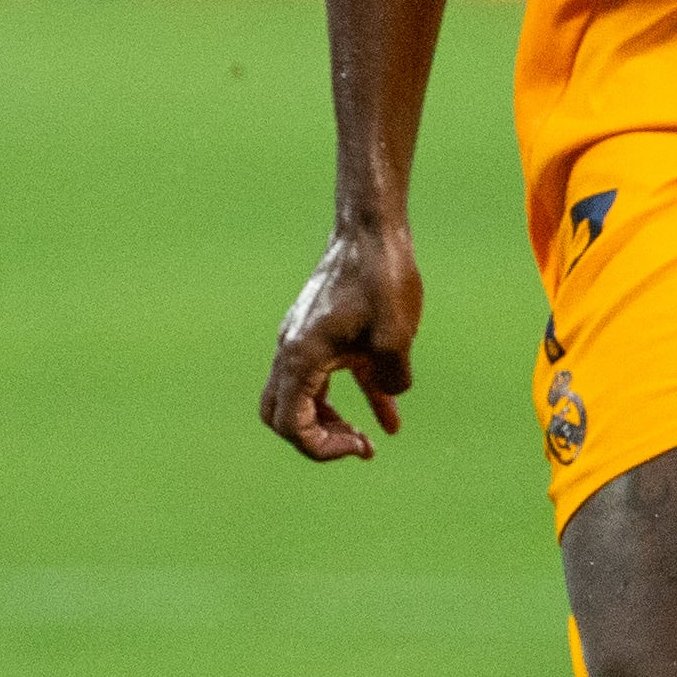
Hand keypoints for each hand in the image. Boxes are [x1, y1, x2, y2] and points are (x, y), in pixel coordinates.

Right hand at [260, 217, 423, 462]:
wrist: (372, 228)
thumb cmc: (380, 278)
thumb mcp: (395, 339)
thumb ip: (389, 381)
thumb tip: (390, 394)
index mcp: (301, 356)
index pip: (292, 424)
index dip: (323, 448)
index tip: (361, 444)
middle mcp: (293, 350)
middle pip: (282, 415)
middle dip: (316, 438)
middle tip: (356, 444)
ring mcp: (305, 340)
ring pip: (303, 398)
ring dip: (330, 422)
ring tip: (367, 440)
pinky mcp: (323, 331)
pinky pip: (329, 377)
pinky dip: (351, 400)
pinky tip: (387, 420)